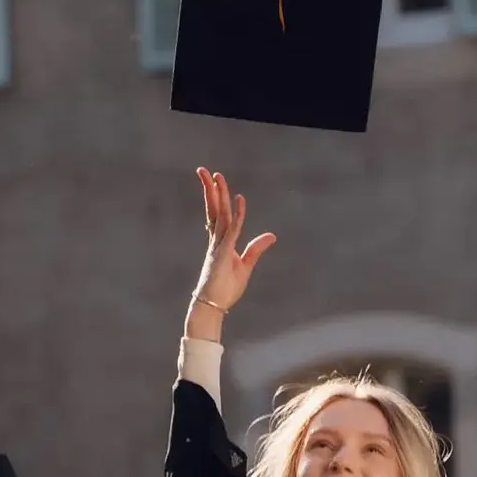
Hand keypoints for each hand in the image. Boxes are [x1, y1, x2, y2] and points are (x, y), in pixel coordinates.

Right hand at [191, 167, 274, 313]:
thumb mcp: (245, 266)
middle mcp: (216, 240)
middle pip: (213, 210)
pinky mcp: (222, 253)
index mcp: (220, 242)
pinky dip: (237, 215)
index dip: (216, 198)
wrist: (213, 306)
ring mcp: (218, 245)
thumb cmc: (226, 289)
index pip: (217, 215)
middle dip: (210, 190)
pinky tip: (239, 201)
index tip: (216, 182)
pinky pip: (231, 231)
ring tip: (216, 177)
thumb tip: (271, 235)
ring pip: (219, 215)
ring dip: (219, 195)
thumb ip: (255, 249)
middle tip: (205, 170)